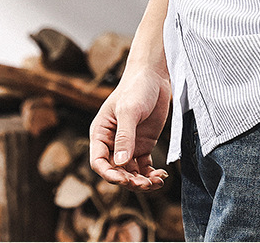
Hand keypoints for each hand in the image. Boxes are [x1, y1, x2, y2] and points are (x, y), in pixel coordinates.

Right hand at [89, 67, 171, 191]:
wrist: (154, 76)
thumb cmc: (136, 88)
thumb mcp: (129, 111)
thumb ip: (125, 136)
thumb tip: (121, 163)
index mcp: (100, 134)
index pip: (99, 162)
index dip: (109, 174)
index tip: (124, 179)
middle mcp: (112, 143)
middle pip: (116, 171)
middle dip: (129, 181)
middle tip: (145, 184)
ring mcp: (129, 145)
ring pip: (131, 172)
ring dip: (142, 181)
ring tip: (156, 182)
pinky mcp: (143, 145)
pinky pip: (144, 166)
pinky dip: (150, 174)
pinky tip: (160, 176)